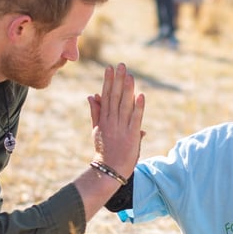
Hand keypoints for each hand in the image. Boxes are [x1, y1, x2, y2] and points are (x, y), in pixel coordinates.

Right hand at [87, 63, 144, 178]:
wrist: (109, 169)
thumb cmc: (104, 150)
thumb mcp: (96, 129)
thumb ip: (95, 112)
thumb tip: (91, 95)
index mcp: (104, 119)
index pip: (106, 95)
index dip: (108, 81)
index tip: (109, 68)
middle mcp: (112, 121)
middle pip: (115, 96)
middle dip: (118, 80)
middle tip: (121, 65)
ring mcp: (122, 127)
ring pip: (125, 104)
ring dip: (128, 89)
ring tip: (129, 75)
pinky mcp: (132, 134)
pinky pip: (136, 117)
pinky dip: (138, 106)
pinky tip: (141, 95)